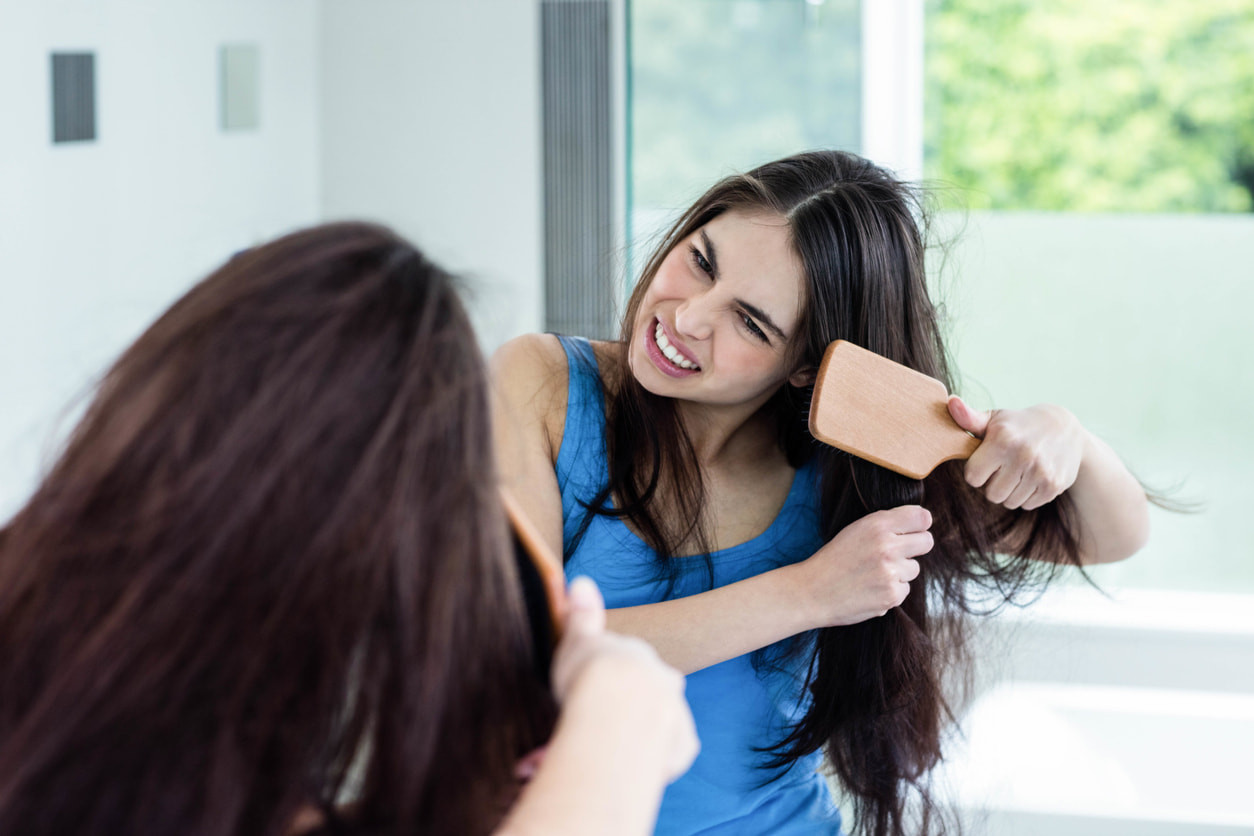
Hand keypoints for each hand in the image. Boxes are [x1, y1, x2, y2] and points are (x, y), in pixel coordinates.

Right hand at [550, 577, 697, 781]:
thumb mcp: (577, 639)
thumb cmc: (589, 674)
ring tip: (608, 755)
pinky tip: (625, 771)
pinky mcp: (681, 748)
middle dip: (628, 709)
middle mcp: (666, 680)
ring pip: (659, 726)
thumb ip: (580, 614)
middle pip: (649, 695)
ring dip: (639, 738)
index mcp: (641, 655)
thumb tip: (580, 580)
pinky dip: (650, 764)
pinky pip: (667, 757)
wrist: (613, 712)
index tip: (587, 696)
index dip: (607, 681)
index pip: (629, 666)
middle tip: (597, 728)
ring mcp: (676, 713)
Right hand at [797, 505, 932, 626]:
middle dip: (916, 546)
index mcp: (877, 525)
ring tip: (873, 574)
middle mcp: (887, 547)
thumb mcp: (855, 530)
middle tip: (897, 553)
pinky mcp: (892, 595)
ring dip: (900, 572)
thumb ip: (886, 524)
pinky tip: (871, 589)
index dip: (919, 524)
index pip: (922, 518)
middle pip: (927, 542)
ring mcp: (891, 572)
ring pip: (914, 568)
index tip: (912, 530)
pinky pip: (905, 589)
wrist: (812, 591)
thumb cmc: (834, 559)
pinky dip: (892, 590)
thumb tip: (922, 521)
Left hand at [948, 396, 1083, 510]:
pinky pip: (1027, 505)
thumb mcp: (995, 419)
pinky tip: (1032, 477)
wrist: (1065, 429)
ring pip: (1009, 502)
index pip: (973, 477)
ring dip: (1009, 491)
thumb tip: (951, 402)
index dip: (976, 471)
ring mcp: (1041, 472)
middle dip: (992, 484)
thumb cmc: (1018, 425)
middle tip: (1003, 468)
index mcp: (1002, 439)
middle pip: (991, 494)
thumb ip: (969, 418)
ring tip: (1017, 472)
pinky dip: (1026, 496)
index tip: (986, 461)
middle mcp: (1023, 455)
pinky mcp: (1054, 485)